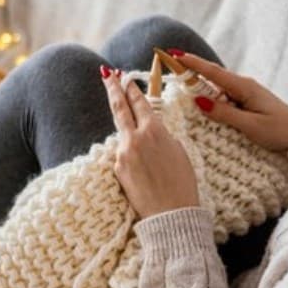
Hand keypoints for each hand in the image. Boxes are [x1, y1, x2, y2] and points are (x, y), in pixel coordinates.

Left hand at [101, 66, 200, 218]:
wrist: (171, 214)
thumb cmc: (182, 183)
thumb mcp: (179, 151)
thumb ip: (162, 136)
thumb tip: (151, 133)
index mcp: (155, 130)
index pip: (139, 102)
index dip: (131, 89)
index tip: (123, 77)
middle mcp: (135, 138)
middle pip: (119, 108)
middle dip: (112, 88)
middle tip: (106, 74)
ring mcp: (123, 153)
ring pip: (123, 136)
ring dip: (130, 137)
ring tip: (145, 151)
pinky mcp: (117, 169)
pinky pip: (123, 156)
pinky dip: (132, 159)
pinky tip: (145, 173)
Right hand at [172, 51, 287, 176]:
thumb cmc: (280, 131)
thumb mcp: (250, 126)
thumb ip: (224, 113)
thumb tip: (199, 101)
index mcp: (244, 88)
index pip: (212, 72)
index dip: (192, 63)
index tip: (174, 54)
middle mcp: (245, 87)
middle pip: (212, 77)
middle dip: (192, 71)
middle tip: (171, 67)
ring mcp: (247, 94)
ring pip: (218, 88)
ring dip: (201, 88)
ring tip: (181, 87)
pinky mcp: (249, 103)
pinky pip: (225, 97)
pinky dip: (212, 98)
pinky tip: (204, 105)